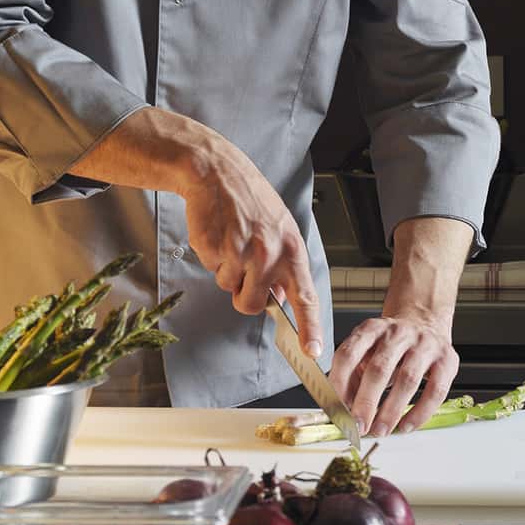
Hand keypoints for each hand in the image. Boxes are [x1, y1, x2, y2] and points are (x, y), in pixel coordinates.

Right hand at [181, 135, 322, 361]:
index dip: (310, 327)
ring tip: (232, 240)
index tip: (313, 351)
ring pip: (229, 287)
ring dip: (226, 270)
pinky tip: (218, 234)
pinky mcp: (216, 249)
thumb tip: (282, 297)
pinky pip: (211, 270)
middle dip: (244, 294)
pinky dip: (212, 257)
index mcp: (292, 249)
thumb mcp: (279, 229)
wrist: (218, 173)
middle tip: (243, 266)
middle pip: (253, 305)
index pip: (305, 297)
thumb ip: (283, 264)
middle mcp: (270, 254)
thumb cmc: (251, 202)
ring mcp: (242, 252)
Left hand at [329, 314, 458, 436]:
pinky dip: (420, 412)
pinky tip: (406, 426)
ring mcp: (425, 345)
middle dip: (366, 402)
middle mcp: (398, 333)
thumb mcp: (366, 352)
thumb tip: (342, 410)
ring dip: (391, 410)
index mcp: (372, 329)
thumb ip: (353, 377)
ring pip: (408, 379)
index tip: (335, 408)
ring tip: (380, 430)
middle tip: (358, 426)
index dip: (339, 383)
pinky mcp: (447, 360)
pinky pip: (436, 390)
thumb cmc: (391, 346)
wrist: (425, 323)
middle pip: (379, 368)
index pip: (349, 354)